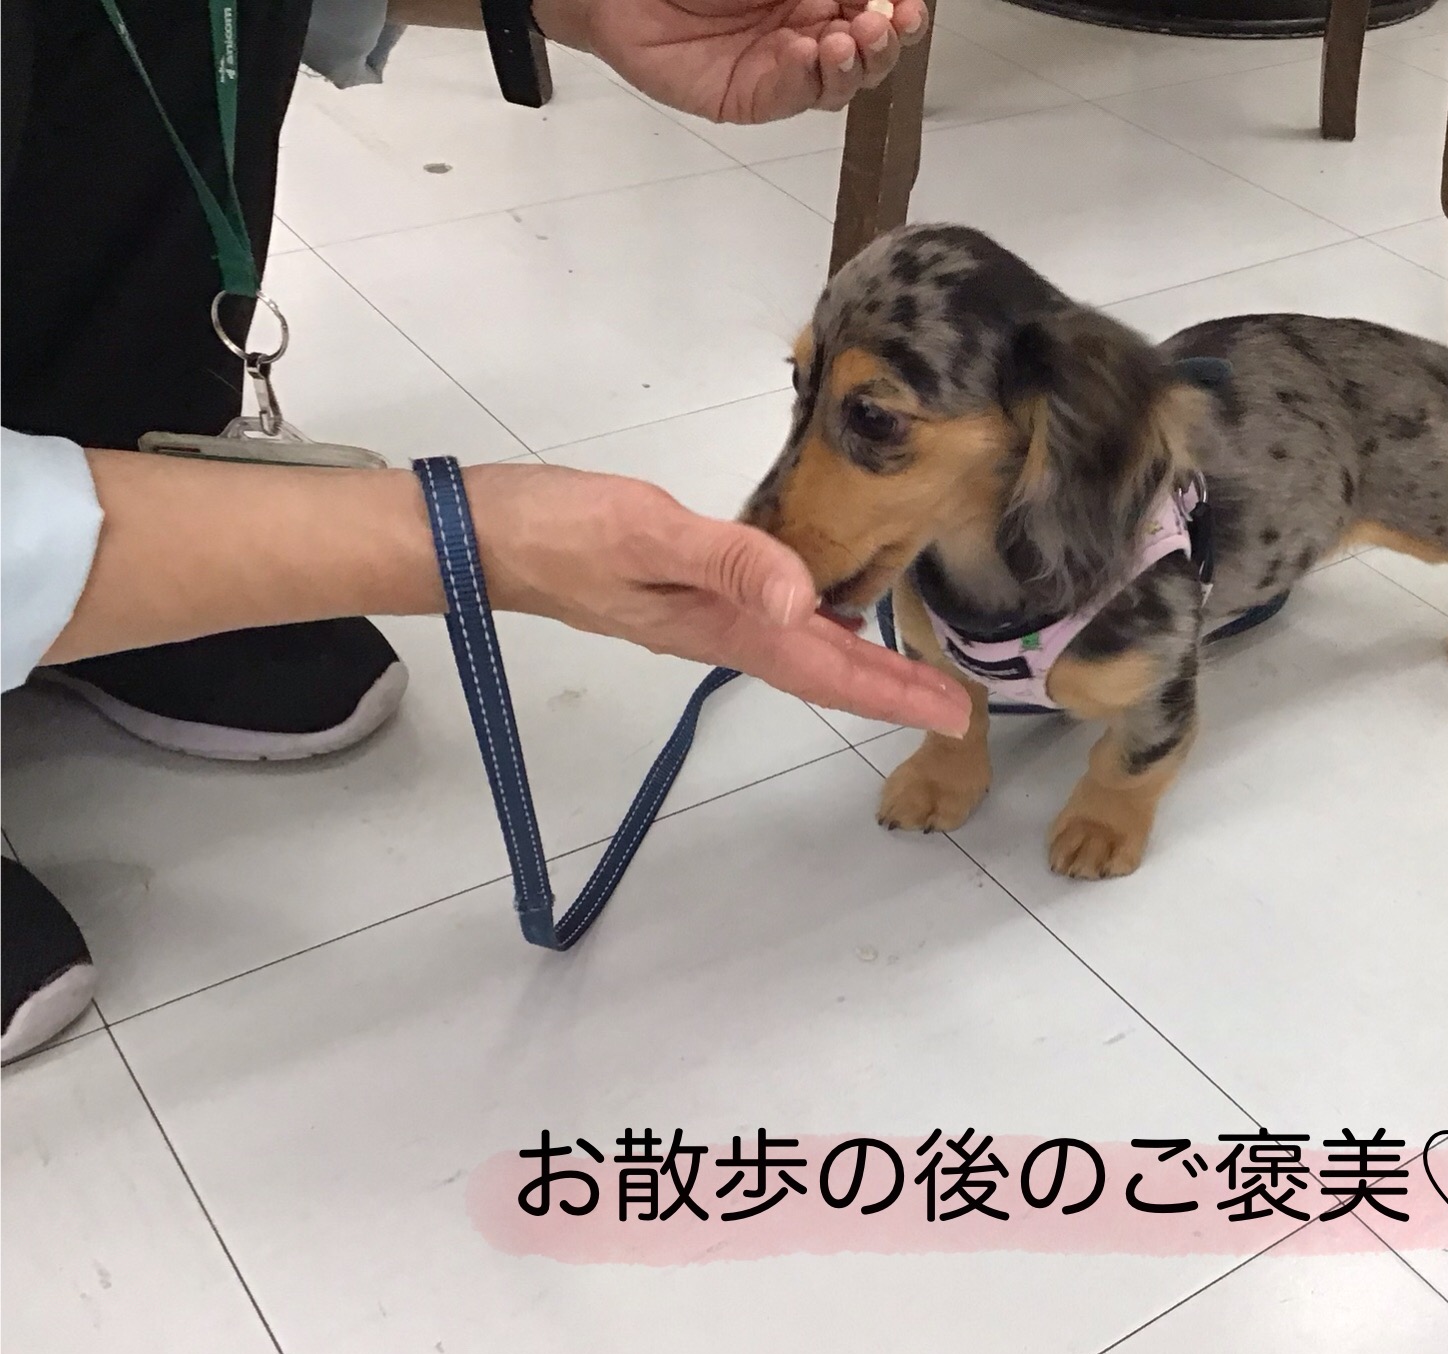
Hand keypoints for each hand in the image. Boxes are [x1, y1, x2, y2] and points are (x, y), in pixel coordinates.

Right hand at [466, 463, 967, 734]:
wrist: (478, 535)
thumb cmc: (558, 529)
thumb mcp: (647, 533)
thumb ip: (728, 562)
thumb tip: (807, 601)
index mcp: (724, 625)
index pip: (826, 669)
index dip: (892, 692)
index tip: (952, 715)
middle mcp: (720, 631)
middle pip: (823, 670)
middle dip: (891, 690)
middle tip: (956, 710)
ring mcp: (700, 616)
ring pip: (799, 651)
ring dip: (857, 668)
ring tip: (911, 679)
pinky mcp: (683, 592)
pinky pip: (769, 625)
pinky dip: (813, 632)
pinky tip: (824, 620)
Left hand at [537, 0, 928, 122]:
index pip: (875, 7)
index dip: (897, 9)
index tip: (905, 3)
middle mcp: (803, 28)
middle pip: (869, 51)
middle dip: (886, 39)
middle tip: (887, 22)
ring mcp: (779, 66)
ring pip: (840, 82)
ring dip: (856, 64)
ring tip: (849, 41)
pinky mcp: (749, 97)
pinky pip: (792, 97)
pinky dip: (806, 78)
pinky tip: (805, 54)